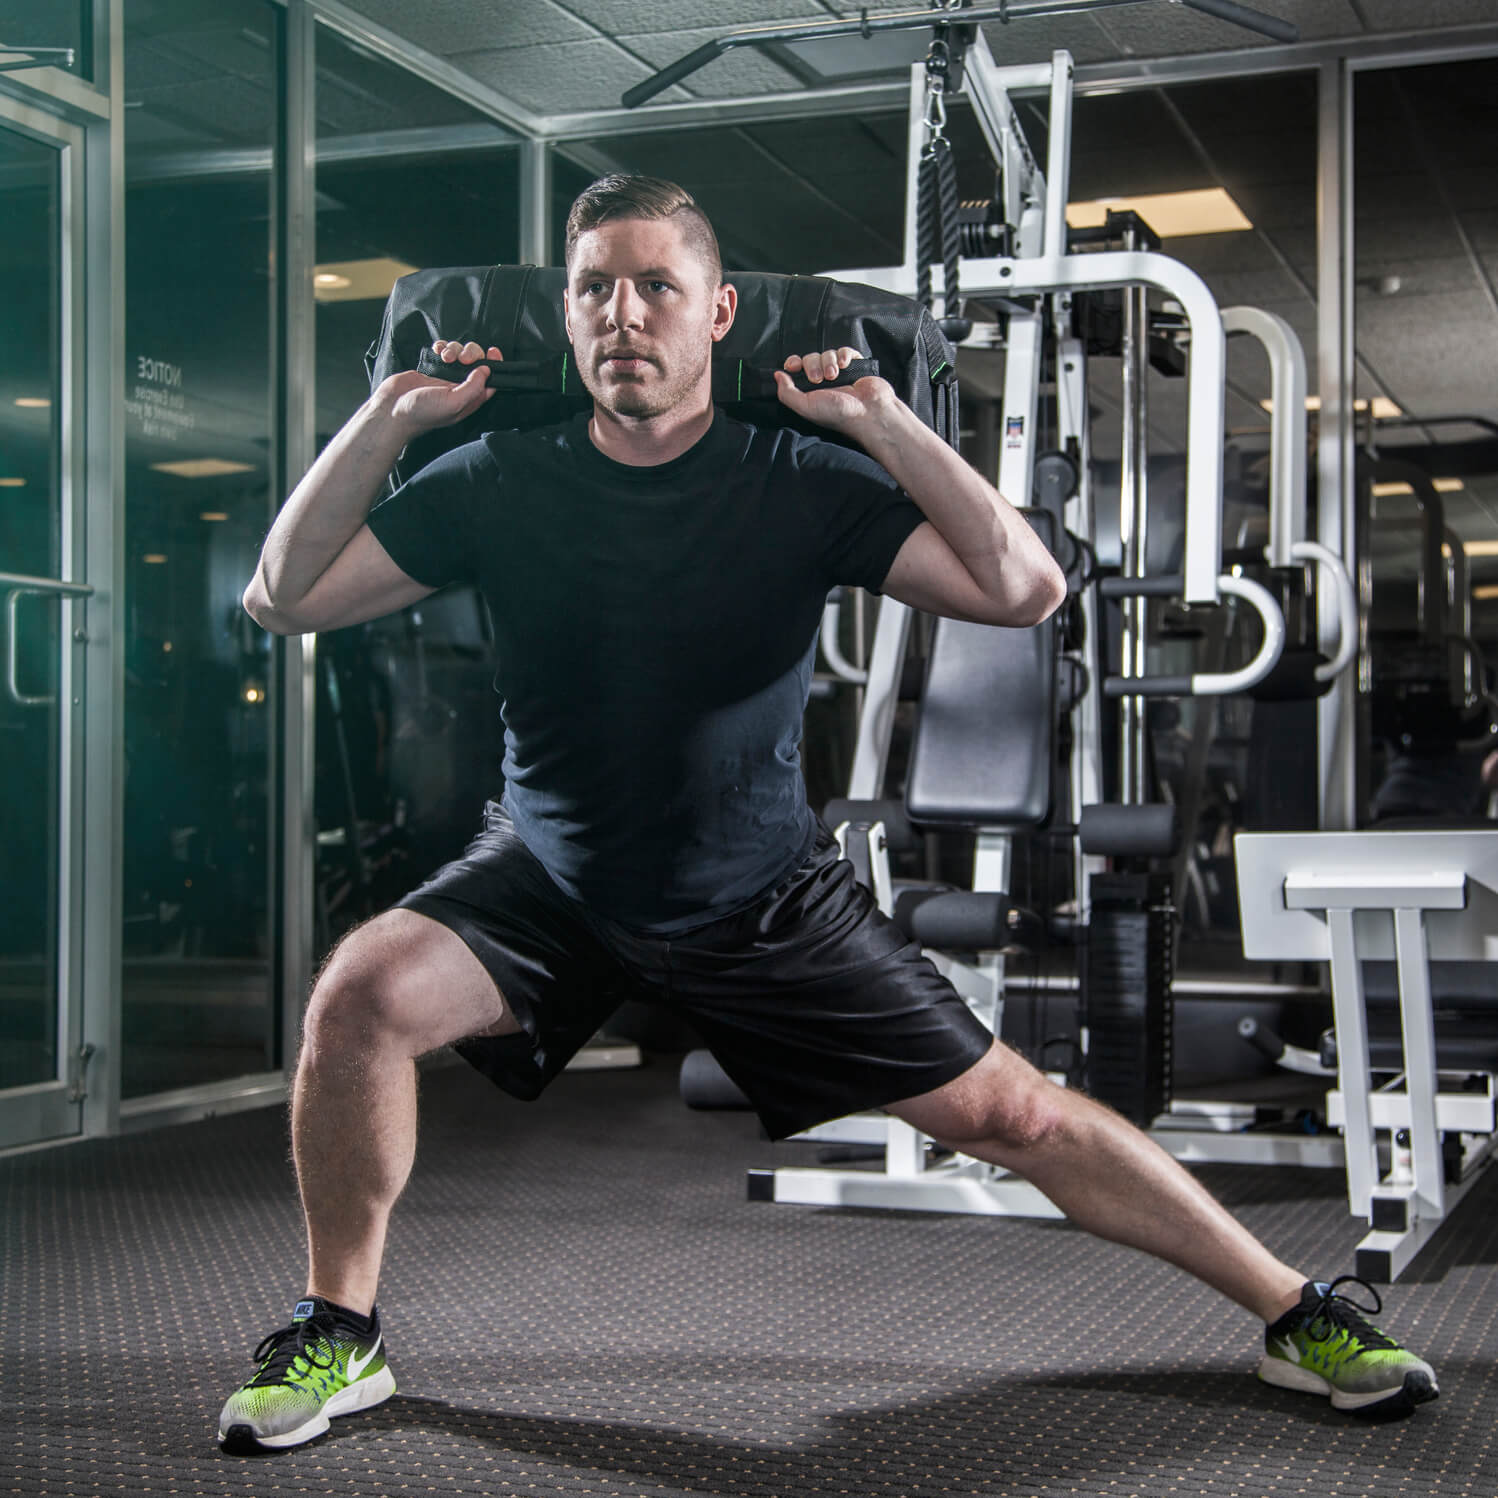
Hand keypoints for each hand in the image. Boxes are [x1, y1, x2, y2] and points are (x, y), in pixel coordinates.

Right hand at [375, 342, 502, 437]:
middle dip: (472, 354)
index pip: (490, 381)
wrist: (391, 410)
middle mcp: (460, 389)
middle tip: (463, 358)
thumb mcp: (454, 403)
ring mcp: (446, 378)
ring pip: (460, 354)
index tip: (494, 352)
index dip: (495, 366)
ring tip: (445, 357)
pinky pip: (443, 352)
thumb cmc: (421, 413)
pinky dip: (442, 347)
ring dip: (454, 349)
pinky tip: (437, 351)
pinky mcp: (432, 369)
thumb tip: (486, 371)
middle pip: (476, 363)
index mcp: (469, 400)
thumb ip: (473, 387)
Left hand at [773, 346, 893, 436]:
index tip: (793, 366)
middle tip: (820, 379)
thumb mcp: (805, 407)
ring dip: (829, 362)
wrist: (868, 412)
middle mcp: (823, 381)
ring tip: (835, 376)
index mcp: (810, 390)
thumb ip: (787, 393)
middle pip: (810, 358)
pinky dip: (844, 355)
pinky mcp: (855, 365)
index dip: (793, 363)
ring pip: (827, 353)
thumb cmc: (838, 414)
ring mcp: (840, 372)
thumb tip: (777, 375)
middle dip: (813, 365)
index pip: (796, 369)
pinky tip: (845, 365)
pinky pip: (845, 350)